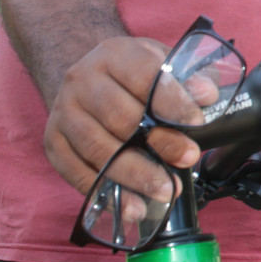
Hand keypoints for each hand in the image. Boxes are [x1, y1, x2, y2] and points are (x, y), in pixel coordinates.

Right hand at [43, 36, 203, 197]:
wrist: (86, 78)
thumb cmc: (130, 75)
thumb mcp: (159, 63)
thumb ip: (186, 77)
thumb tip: (207, 94)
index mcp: (113, 55)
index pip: (143, 76)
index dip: (172, 101)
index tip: (196, 121)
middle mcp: (82, 81)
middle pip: (120, 117)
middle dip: (159, 143)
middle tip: (187, 158)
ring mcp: (64, 112)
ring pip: (98, 149)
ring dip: (135, 174)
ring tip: (165, 189)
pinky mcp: (53, 142)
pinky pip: (77, 173)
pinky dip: (107, 193)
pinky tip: (133, 206)